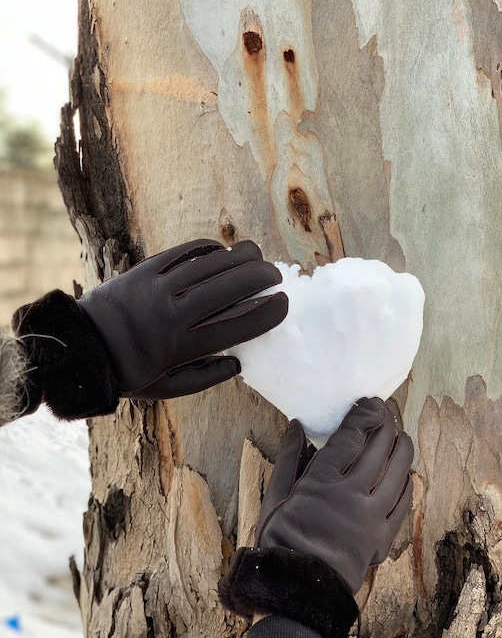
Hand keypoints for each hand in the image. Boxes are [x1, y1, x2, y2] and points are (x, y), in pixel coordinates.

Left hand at [78, 239, 287, 397]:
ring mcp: (158, 287)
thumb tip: (238, 363)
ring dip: (239, 256)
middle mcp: (174, 313)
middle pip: (229, 287)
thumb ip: (205, 378)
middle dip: (260, 277)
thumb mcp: (166, 389)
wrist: (81, 345)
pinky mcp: (145, 269)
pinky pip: (184, 252)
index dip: (267, 313)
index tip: (283, 304)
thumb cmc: (128, 371)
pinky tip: (222, 249)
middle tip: (275, 275)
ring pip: (209, 264)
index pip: (237, 326)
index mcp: (182, 346)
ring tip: (257, 254)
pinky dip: (208, 248)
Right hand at [256, 397, 412, 593]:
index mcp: (321, 482)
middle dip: (385, 426)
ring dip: (402, 450)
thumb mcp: (275, 498)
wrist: (297, 592)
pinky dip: (407, 485)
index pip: (350, 438)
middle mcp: (351, 495)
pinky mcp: (382, 539)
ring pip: (396, 474)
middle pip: (377, 450)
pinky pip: (402, 505)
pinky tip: (408, 474)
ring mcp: (370, 518)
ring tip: (402, 436)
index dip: (363, 416)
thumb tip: (297, 426)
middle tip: (387, 414)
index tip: (369, 402)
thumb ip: (288, 459)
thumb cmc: (279, 543)